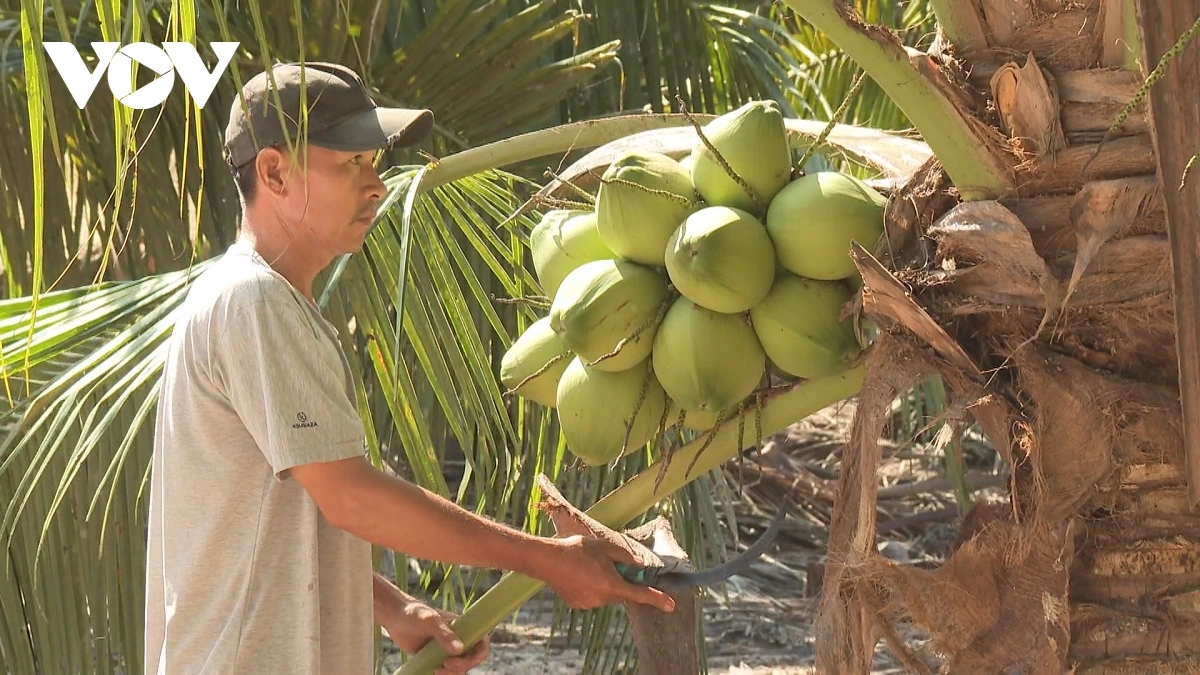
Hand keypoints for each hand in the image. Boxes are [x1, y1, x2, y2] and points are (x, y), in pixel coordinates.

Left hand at [379, 596, 490, 674]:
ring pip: (459, 668)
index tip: (467, 659)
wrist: (394, 618)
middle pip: (471, 659)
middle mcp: (457, 640)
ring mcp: (446, 651)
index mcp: (462, 628)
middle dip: (462, 666)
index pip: (481, 642)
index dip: (480, 654)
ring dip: (452, 673)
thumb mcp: (429, 621)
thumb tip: (459, 649)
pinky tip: (432, 672)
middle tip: (445, 665)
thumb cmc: (413, 613)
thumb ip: (444, 634)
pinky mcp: (434, 659)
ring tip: (436, 671)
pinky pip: (445, 672)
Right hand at [539, 535, 676, 612]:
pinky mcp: (578, 604)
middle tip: (606, 563)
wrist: (547, 559)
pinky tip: (579, 574)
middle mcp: (602, 598)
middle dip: (619, 580)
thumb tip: (640, 563)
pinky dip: (591, 588)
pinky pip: (592, 597)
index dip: (657, 599)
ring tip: (587, 566)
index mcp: (612, 584)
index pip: (640, 594)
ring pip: (605, 595)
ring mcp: (589, 603)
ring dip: (604, 583)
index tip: (671, 606)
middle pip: (620, 592)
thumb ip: (626, 556)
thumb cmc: (577, 549)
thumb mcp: (605, 547)